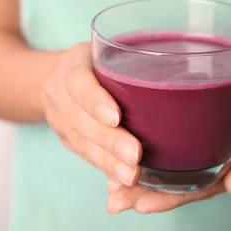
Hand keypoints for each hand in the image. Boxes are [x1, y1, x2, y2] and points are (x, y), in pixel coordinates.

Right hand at [41, 43, 142, 185]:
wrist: (62, 79)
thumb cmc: (99, 63)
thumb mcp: (109, 53)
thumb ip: (130, 63)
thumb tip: (171, 79)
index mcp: (72, 64)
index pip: (78, 81)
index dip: (95, 101)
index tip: (116, 117)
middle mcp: (58, 92)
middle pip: (80, 118)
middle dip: (109, 140)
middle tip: (135, 155)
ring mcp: (58, 117)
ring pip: (81, 142)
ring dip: (108, 161)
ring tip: (131, 175)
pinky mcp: (65, 137)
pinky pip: (84, 154)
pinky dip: (105, 167)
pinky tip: (122, 177)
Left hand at [106, 55, 230, 213]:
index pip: (200, 187)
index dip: (172, 198)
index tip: (140, 205)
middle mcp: (217, 153)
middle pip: (179, 178)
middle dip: (146, 190)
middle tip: (113, 200)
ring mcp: (208, 135)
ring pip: (172, 159)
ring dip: (141, 170)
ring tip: (110, 182)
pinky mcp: (201, 113)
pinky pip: (175, 132)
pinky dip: (150, 141)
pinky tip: (125, 141)